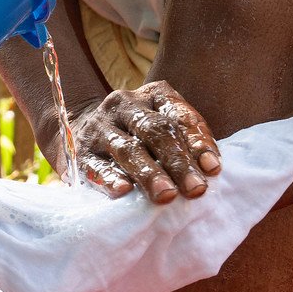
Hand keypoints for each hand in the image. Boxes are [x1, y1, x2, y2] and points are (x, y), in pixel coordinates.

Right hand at [56, 82, 220, 203]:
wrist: (80, 127)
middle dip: (178, 162)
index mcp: (152, 96)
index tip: (213, 169)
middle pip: (155, 131)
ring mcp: (100, 127)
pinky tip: (124, 191)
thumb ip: (186, 142)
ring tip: (167, 195)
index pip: (178, 115)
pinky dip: (110, 177)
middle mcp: (124, 105)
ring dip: (149, 173)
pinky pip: (96, 164)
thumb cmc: (138, 135)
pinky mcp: (79, 151)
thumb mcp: (163, 127)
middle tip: (195, 189)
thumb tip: (210, 171)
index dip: (197, 142)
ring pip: (127, 148)